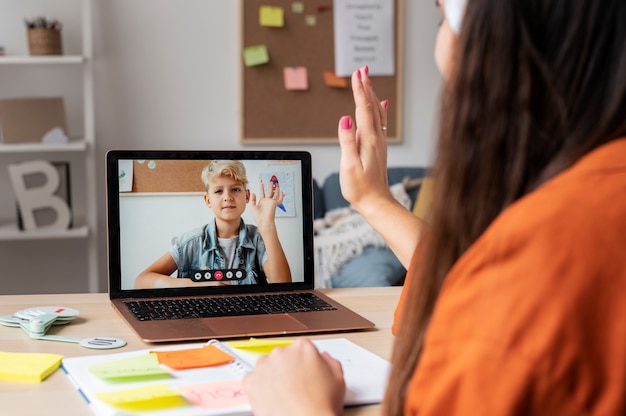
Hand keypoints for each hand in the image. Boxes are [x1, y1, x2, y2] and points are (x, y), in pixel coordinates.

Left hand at [243, 338, 345, 415]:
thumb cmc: (321, 407)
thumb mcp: (338, 380)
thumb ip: (330, 362)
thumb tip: (323, 358)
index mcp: (303, 347)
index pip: (301, 347)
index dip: (304, 362)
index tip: (304, 372)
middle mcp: (282, 352)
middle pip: (282, 355)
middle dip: (287, 368)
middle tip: (295, 386)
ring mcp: (264, 366)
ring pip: (266, 366)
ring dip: (272, 376)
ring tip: (283, 394)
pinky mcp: (251, 380)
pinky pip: (253, 380)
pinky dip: (259, 388)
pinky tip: (272, 398)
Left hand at [248, 179, 284, 231]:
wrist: (263, 222)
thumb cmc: (258, 217)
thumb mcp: (252, 207)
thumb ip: (252, 199)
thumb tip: (253, 192)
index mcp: (262, 202)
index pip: (262, 192)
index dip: (262, 187)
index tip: (261, 182)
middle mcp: (267, 201)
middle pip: (269, 192)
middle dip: (270, 186)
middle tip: (271, 181)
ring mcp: (271, 202)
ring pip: (275, 194)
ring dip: (276, 189)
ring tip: (276, 183)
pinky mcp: (275, 204)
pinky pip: (279, 199)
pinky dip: (281, 195)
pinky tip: (281, 191)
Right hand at [338, 66, 391, 212]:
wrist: (376, 203)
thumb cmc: (360, 188)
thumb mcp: (349, 165)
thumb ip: (347, 141)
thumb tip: (345, 118)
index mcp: (368, 140)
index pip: (363, 109)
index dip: (359, 90)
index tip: (357, 73)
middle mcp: (376, 138)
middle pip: (372, 106)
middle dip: (366, 86)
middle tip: (363, 69)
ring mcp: (379, 142)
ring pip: (376, 112)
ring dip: (372, 95)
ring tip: (368, 81)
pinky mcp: (378, 148)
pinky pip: (380, 122)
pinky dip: (379, 109)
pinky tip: (382, 104)